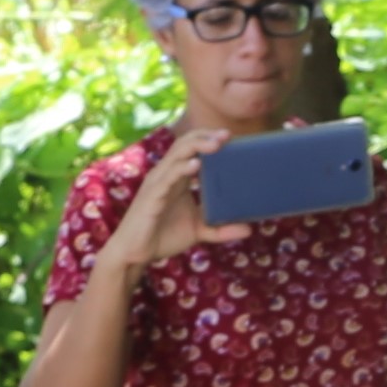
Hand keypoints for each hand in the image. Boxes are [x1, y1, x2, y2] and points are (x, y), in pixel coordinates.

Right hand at [107, 127, 252, 274]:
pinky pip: (167, 178)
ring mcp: (158, 183)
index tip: (230, 136)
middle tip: (227, 134)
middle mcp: (167, 175)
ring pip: (176, 156)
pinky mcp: (152, 196)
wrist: (137, 252)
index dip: (208, 140)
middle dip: (205, 137)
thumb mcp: (199, 231)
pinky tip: (196, 165)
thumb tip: (249, 230)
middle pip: (184, 146)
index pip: (191, 150)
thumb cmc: (164, 236)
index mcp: (177, 178)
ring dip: (196, 147)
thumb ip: (222, 230)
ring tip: (216, 144)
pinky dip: (182, 169)